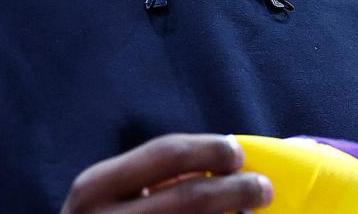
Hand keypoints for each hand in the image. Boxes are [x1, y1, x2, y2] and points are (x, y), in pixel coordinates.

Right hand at [61, 134, 272, 212]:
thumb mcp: (113, 195)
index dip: (210, 149)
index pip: (166, 153)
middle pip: (191, 198)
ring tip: (249, 213)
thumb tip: (226, 161)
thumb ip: (155, 177)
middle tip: (263, 188)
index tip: (238, 154)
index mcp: (95, 187)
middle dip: (236, 189)